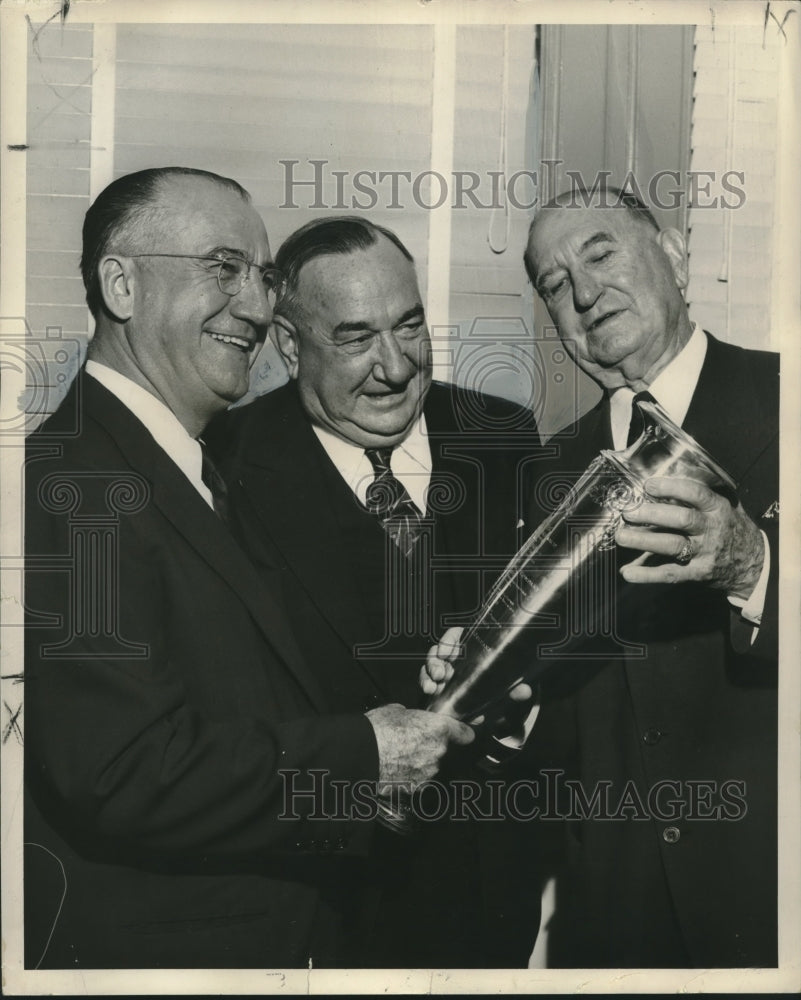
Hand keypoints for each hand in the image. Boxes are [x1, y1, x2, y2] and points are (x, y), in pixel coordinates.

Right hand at [365, 703, 473, 786]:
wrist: (362, 753)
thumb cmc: (378, 729)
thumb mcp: (397, 710)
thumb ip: (412, 715)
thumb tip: (410, 717)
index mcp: (439, 728)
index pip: (466, 733)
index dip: (464, 732)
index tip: (464, 734)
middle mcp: (439, 751)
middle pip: (444, 749)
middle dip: (432, 745)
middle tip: (412, 740)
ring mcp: (429, 771)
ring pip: (431, 765)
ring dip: (421, 761)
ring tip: (400, 754)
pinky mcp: (417, 786)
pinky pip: (419, 778)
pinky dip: (412, 774)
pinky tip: (397, 767)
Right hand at [419, 626, 532, 720]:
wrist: (494, 705)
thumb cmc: (499, 684)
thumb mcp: (508, 685)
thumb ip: (515, 688)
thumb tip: (524, 691)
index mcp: (471, 647)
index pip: (456, 634)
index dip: (449, 640)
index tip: (447, 651)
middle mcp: (455, 656)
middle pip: (439, 650)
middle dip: (435, 661)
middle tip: (440, 674)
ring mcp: (445, 670)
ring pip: (430, 665)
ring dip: (428, 675)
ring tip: (433, 687)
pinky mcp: (439, 684)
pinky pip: (427, 680)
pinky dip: (426, 685)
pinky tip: (431, 692)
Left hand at [615, 476, 763, 599]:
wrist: (753, 563)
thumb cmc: (730, 527)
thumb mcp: (725, 504)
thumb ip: (701, 491)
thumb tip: (669, 472)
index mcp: (717, 508)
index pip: (696, 493)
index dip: (671, 488)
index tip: (648, 485)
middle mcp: (711, 530)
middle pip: (682, 519)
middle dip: (652, 515)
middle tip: (628, 512)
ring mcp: (705, 553)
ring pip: (673, 546)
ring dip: (644, 541)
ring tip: (621, 536)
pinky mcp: (697, 573)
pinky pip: (670, 574)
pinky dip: (647, 575)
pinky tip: (628, 572)